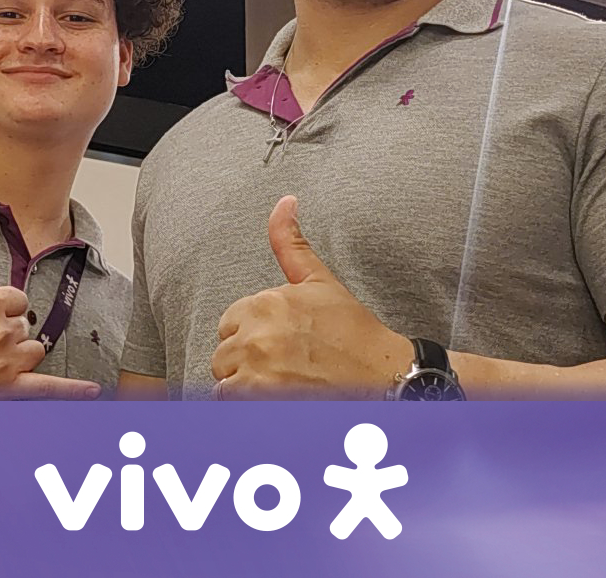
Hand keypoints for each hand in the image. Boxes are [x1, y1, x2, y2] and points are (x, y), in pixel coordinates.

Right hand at [0, 220, 99, 399]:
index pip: (17, 298)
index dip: (1, 305)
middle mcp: (1, 332)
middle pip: (24, 324)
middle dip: (6, 328)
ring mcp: (6, 362)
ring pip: (33, 349)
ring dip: (19, 351)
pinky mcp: (6, 388)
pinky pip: (46, 389)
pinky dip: (70, 391)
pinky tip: (92, 392)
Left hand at [210, 197, 409, 398]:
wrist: (382, 376)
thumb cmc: (353, 332)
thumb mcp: (319, 281)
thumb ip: (291, 243)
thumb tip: (285, 201)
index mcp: (265, 303)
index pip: (230, 323)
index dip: (253, 335)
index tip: (282, 343)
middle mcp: (257, 334)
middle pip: (223, 353)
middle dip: (247, 361)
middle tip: (286, 365)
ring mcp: (256, 369)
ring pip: (225, 378)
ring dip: (246, 385)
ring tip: (283, 382)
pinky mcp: (259, 400)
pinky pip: (228, 402)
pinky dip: (246, 405)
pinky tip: (277, 398)